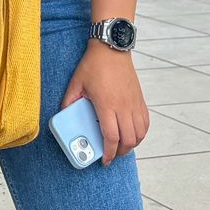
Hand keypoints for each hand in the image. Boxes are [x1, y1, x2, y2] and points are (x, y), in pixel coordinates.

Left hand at [61, 45, 149, 164]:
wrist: (112, 48)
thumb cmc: (94, 65)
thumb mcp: (76, 83)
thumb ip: (69, 101)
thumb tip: (64, 115)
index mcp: (107, 104)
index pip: (111, 137)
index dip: (108, 152)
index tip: (104, 160)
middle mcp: (123, 106)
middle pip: (128, 140)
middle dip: (119, 153)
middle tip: (111, 155)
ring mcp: (134, 103)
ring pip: (140, 134)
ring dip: (132, 145)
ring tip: (121, 147)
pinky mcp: (140, 99)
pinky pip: (145, 123)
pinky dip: (141, 133)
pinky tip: (133, 134)